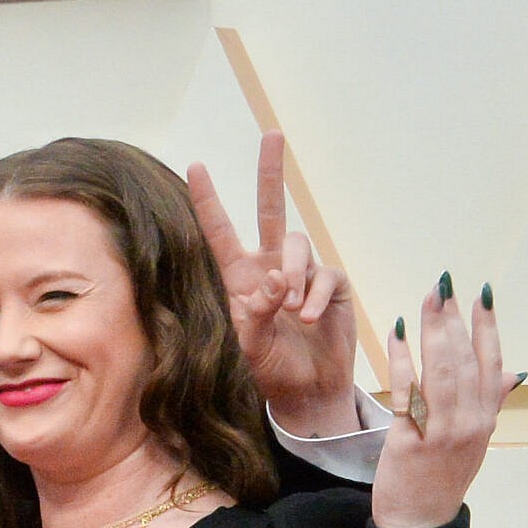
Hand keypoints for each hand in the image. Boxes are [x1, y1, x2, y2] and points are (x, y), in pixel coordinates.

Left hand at [187, 132, 358, 436]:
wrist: (305, 393)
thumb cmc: (267, 371)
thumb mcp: (246, 346)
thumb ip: (253, 315)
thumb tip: (275, 280)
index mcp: (238, 278)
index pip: (219, 233)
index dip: (208, 201)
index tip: (195, 166)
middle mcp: (269, 267)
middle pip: (270, 210)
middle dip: (270, 172)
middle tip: (272, 135)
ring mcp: (302, 273)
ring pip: (298, 245)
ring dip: (293, 273)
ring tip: (290, 309)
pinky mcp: (332, 284)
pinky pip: (325, 274)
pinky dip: (316, 296)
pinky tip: (308, 318)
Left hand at [372, 275, 510, 527]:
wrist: (419, 521)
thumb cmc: (443, 477)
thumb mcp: (476, 441)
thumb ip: (491, 404)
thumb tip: (515, 372)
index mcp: (486, 418)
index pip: (492, 363)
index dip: (488, 327)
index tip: (482, 295)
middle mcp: (469, 421)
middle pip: (465, 360)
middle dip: (455, 319)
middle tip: (445, 284)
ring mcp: (441, 431)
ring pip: (440, 370)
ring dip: (433, 330)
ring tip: (427, 299)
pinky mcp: (409, 438)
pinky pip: (406, 391)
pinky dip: (402, 359)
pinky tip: (396, 333)